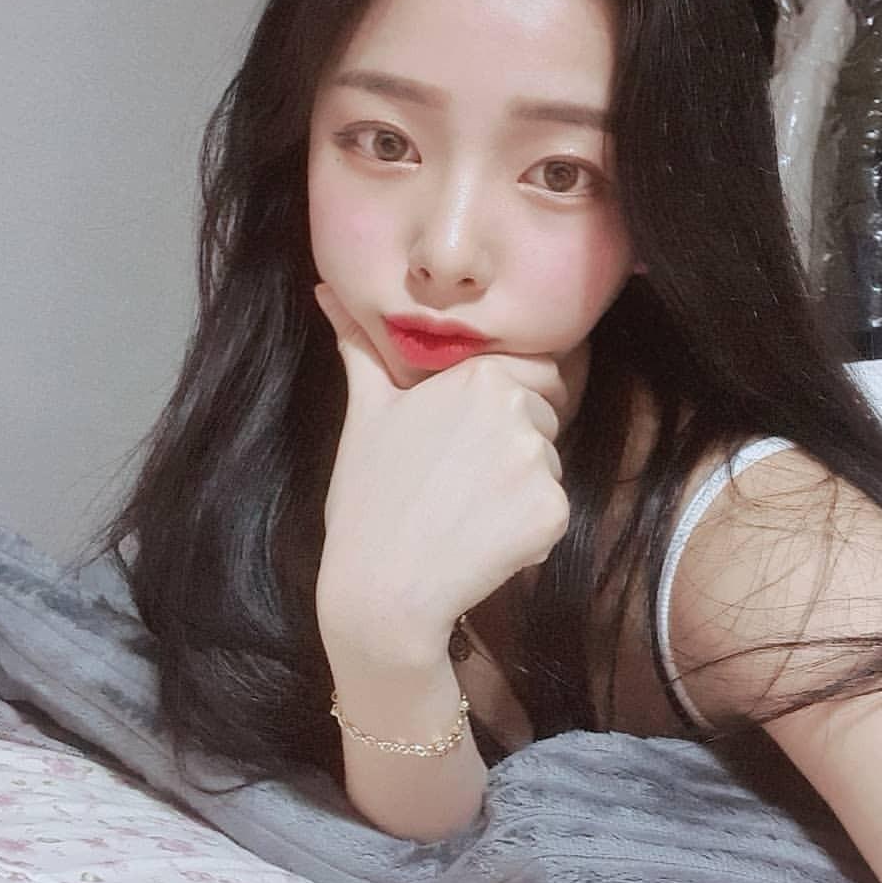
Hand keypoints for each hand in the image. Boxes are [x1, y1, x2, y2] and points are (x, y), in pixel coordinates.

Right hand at [312, 282, 570, 664]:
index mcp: (480, 375)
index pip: (533, 368)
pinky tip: (481, 544)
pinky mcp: (555, 512)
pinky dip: (528, 531)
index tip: (472, 436)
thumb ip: (360, 347)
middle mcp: (519, 408)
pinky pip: (554, 512)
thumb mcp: (364, 413)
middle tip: (462, 481)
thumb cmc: (368, 499)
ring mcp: (540, 462)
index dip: (510, 398)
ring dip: (521, 488)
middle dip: (519, 441)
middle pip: (547, 414)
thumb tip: (326, 292)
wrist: (382, 590)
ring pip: (548, 465)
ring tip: (465, 514)